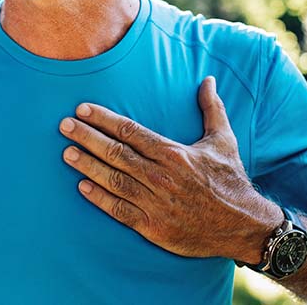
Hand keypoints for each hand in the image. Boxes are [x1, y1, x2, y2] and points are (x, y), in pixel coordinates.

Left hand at [57, 76, 280, 261]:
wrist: (243, 226)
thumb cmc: (230, 181)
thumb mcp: (223, 141)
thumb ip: (211, 109)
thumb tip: (208, 79)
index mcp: (174, 153)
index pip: (131, 131)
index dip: (104, 119)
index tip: (83, 110)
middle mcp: (161, 176)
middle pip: (116, 153)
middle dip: (87, 137)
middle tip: (64, 126)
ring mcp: (156, 203)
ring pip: (113, 180)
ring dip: (87, 166)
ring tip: (67, 153)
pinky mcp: (154, 227)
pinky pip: (120, 210)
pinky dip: (100, 199)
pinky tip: (82, 187)